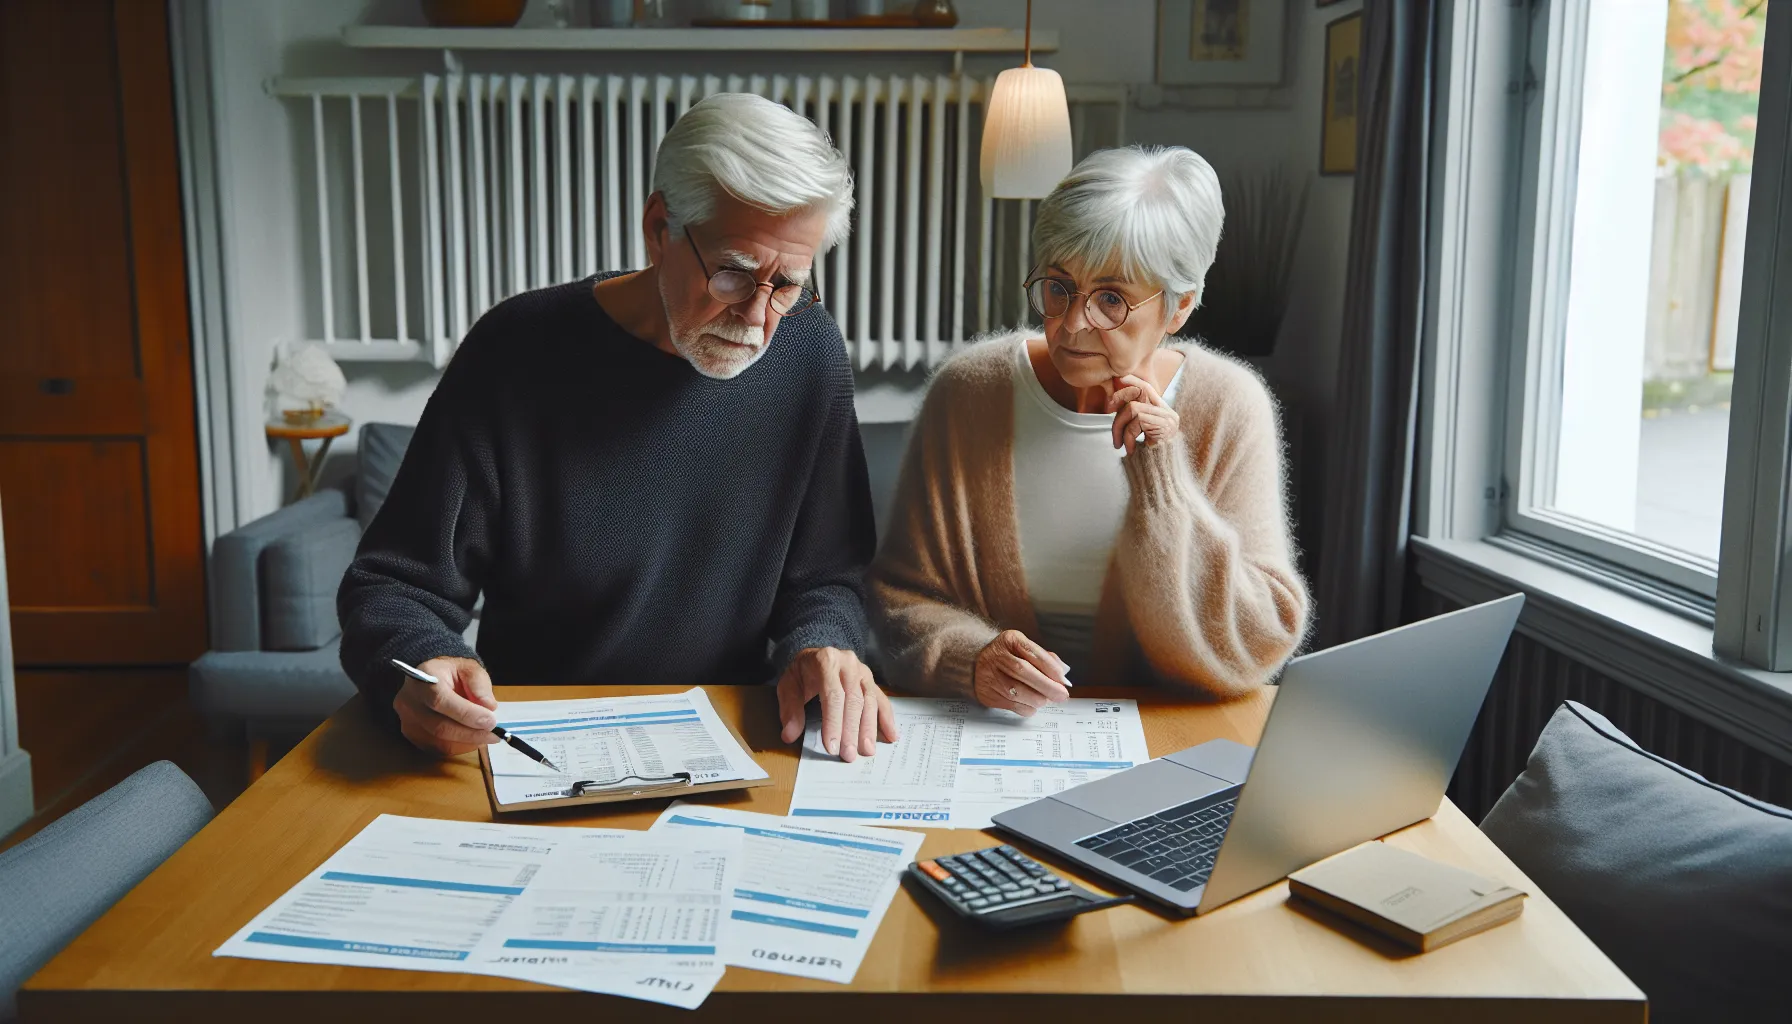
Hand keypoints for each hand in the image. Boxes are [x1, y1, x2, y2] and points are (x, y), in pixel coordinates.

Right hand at [394, 656, 499, 755]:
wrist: (431, 677)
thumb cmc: (452, 672)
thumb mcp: (469, 668)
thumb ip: (479, 685)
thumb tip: (489, 707)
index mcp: (423, 678)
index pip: (440, 700)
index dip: (467, 714)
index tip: (491, 721)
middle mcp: (409, 700)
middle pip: (439, 726)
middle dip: (471, 734)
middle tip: (494, 734)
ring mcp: (407, 720)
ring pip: (438, 741)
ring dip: (466, 742)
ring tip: (485, 736)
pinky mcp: (411, 734)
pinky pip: (436, 748)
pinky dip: (457, 747)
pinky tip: (471, 739)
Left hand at [776, 647, 898, 762]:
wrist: (815, 657)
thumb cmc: (802, 674)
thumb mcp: (788, 686)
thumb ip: (789, 710)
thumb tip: (789, 735)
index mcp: (826, 661)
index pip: (833, 695)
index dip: (833, 723)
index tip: (832, 747)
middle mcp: (848, 663)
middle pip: (854, 700)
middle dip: (852, 731)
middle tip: (849, 755)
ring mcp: (863, 671)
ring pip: (870, 701)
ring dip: (869, 728)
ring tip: (867, 750)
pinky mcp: (871, 681)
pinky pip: (882, 700)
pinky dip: (887, 719)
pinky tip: (891, 736)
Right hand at [973, 630, 1071, 715]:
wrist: (978, 662)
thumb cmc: (1009, 656)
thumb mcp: (1026, 649)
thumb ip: (1046, 658)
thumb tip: (1064, 672)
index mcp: (1010, 640)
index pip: (1032, 652)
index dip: (1050, 668)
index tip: (1063, 680)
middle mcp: (997, 656)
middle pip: (1024, 672)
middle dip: (1047, 686)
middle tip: (1061, 695)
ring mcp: (990, 676)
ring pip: (1018, 692)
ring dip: (1038, 699)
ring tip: (1046, 698)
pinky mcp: (988, 695)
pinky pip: (1014, 706)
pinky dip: (1028, 707)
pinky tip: (1030, 702)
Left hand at [1107, 373, 1180, 455]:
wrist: (1164, 476)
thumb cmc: (1149, 458)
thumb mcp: (1140, 434)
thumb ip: (1133, 419)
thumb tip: (1112, 404)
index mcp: (1163, 412)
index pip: (1147, 388)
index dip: (1132, 381)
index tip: (1119, 379)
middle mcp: (1168, 412)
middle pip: (1140, 391)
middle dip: (1120, 398)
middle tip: (1108, 411)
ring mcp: (1167, 419)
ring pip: (1133, 408)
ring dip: (1119, 426)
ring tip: (1119, 444)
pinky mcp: (1163, 427)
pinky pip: (1136, 422)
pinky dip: (1128, 436)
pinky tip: (1130, 450)